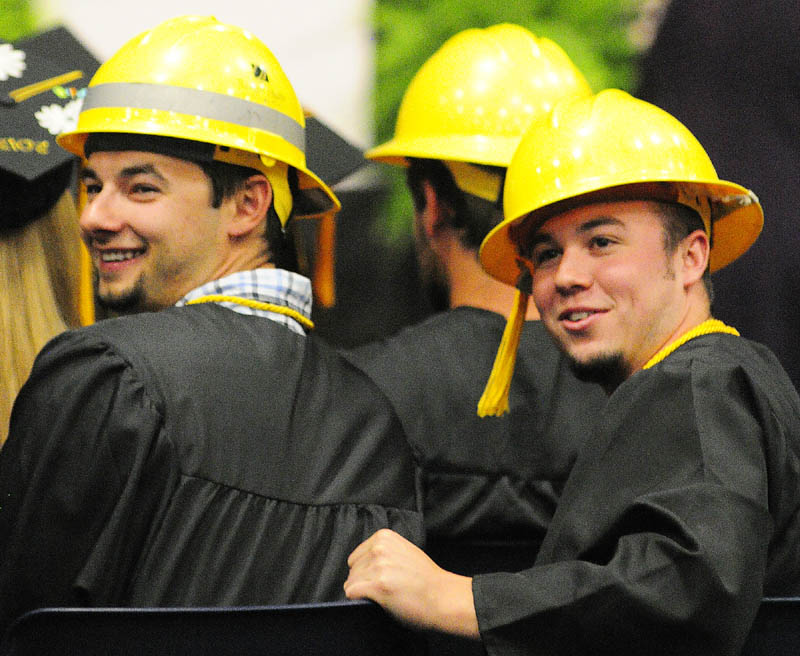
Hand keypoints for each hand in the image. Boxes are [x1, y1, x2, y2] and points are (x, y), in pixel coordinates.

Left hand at [344, 529, 478, 638]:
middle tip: (386, 589)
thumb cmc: (426, 579)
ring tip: (385, 595)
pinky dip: (361, 601)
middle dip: (363, 581)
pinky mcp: (378, 585)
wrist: (443, 597)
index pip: (356, 556)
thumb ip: (383, 552)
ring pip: (351, 582)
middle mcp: (379, 548)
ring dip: (364, 593)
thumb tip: (361, 565)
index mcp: (384, 537)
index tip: (382, 578)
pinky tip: (379, 601)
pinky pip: (352, 593)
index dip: (365, 571)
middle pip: (352, 570)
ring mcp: (378, 566)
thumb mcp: (403, 551)